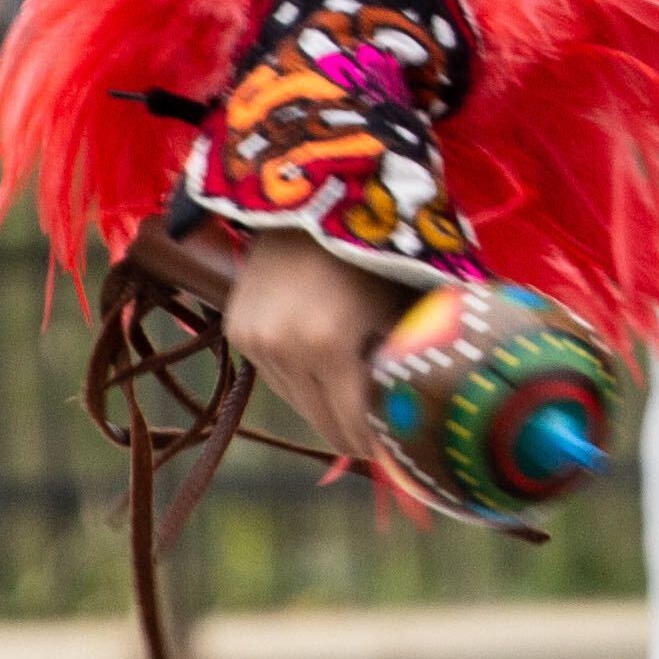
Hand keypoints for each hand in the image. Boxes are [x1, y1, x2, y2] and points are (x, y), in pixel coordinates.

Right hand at [223, 233, 413, 479]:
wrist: (309, 204)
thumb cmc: (369, 253)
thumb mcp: (398, 307)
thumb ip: (404, 361)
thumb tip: (421, 413)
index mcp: (329, 344)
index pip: (350, 422)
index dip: (372, 444)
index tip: (390, 453)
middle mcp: (284, 348)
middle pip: (319, 420)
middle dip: (348, 434)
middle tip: (372, 440)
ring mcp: (255, 341)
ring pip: (295, 402)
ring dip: (322, 408)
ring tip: (349, 410)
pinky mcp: (237, 331)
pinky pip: (274, 377)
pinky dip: (298, 381)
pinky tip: (322, 376)